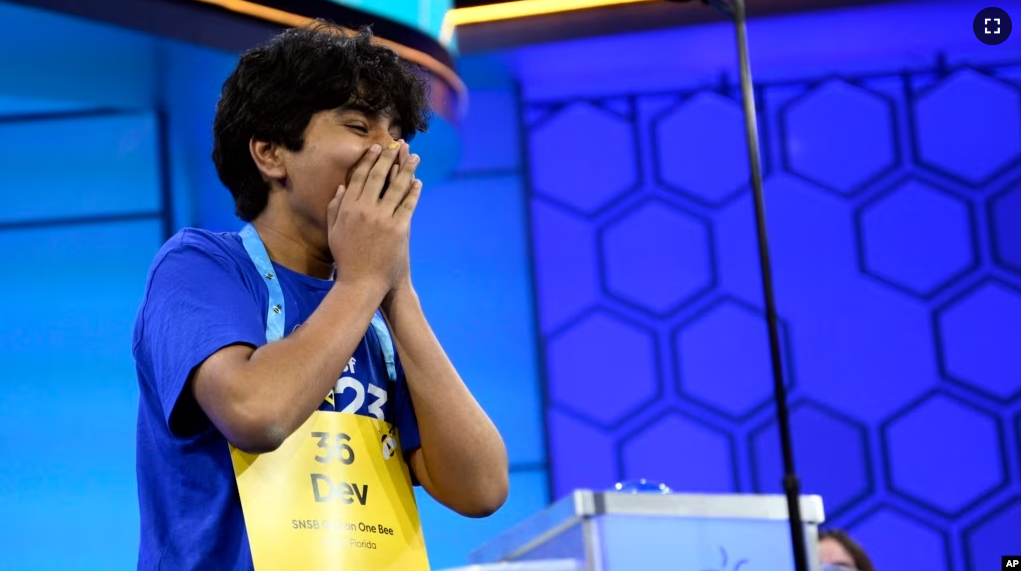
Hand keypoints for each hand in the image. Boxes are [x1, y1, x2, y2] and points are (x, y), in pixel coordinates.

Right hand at [326, 141, 421, 293]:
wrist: (361, 283)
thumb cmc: (346, 259)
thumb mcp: (334, 232)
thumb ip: (334, 209)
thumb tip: (341, 188)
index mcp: (347, 208)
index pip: (359, 177)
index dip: (368, 161)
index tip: (376, 148)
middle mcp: (364, 210)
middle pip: (378, 176)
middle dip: (388, 158)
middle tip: (397, 144)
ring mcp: (382, 218)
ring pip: (396, 187)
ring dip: (406, 169)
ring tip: (414, 157)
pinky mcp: (398, 228)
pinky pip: (408, 205)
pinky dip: (413, 191)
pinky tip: (418, 182)